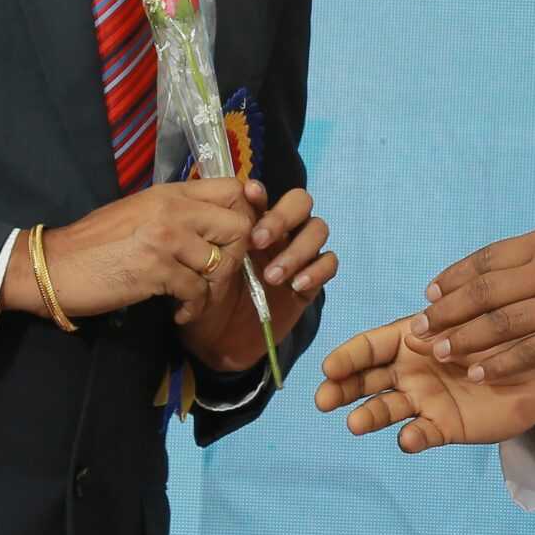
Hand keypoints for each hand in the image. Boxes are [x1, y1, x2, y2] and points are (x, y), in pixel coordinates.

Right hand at [4, 178, 261, 328]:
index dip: (246, 214)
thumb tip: (214, 225)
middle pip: (239, 225)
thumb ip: (176, 213)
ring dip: (213, 288)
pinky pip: (197, 291)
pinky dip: (192, 308)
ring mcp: (164, 237)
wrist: (53, 267)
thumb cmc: (95, 244)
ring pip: (222, 262)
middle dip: (236, 256)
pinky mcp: (155, 268)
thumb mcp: (140, 214)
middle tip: (216, 276)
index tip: (235, 239)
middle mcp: (172, 208)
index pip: (232, 188)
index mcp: (170, 192)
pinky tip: (178, 313)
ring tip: (194, 298)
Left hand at [177, 186, 338, 373]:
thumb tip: (224, 210)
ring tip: (272, 276)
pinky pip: (329, 262)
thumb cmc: (207, 298)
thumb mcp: (205, 268)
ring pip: (318, 229)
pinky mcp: (311, 283)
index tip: (249, 197)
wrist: (218, 342)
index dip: (261, 192)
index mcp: (251, 224)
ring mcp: (298, 256)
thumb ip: (216, 237)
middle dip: (283, 216)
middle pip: (300, 202)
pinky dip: (317, 270)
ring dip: (298, 248)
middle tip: (258, 241)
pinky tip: (296, 285)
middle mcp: (279, 234)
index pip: (265, 194)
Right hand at [314, 315, 534, 452]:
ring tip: (355, 423)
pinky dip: (413, 437)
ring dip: (369, 415)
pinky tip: (408, 439)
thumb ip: (446, 330)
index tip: (328, 368)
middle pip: (365, 380)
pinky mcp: (443, 426)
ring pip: (386, 409)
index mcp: (409, 339)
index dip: (347, 356)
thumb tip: (412, 335)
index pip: (369, 346)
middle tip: (323, 400)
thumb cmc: (501, 339)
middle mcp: (408, 371)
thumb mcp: (475, 326)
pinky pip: (423, 433)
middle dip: (341, 388)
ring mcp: (423, 400)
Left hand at [413, 223, 534, 380]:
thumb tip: (506, 264)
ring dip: (463, 340)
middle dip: (447, 311)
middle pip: (485, 293)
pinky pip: (529, 354)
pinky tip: (477, 373)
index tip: (431, 292)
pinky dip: (499, 364)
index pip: (488, 259)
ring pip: (499, 325)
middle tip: (420, 326)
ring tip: (438, 351)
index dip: (455, 277)